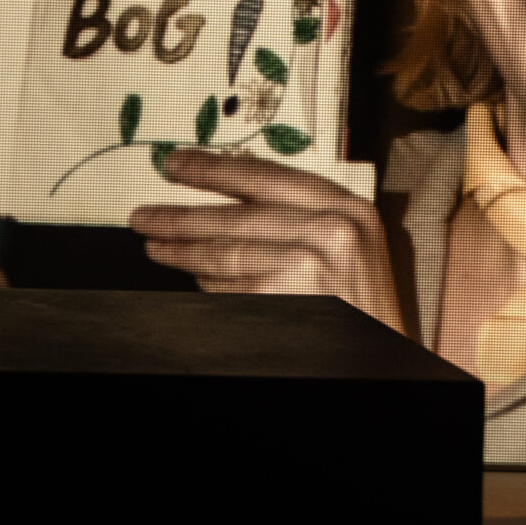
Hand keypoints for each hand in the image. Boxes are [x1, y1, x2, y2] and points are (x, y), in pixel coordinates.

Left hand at [129, 149, 403, 332]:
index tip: (177, 164)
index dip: (215, 169)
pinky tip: (194, 283)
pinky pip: (232, 292)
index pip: (267, 177)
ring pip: (227, 257)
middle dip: (182, 218)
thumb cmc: (362, 305)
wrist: (381, 360)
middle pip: (236, 220)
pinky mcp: (287, 301)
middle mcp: (332, 232)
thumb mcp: (347, 245)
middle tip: (144, 216)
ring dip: (184, 254)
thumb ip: (301, 215)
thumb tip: (229, 194)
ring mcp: (309, 269)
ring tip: (156, 247)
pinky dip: (210, 290)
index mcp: (347, 208)